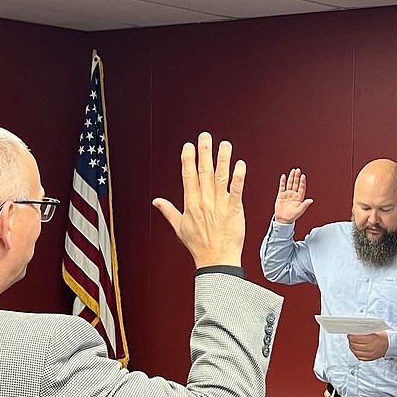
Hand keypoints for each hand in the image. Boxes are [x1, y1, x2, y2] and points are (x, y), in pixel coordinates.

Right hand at [153, 133, 245, 267]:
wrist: (217, 260)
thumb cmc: (199, 246)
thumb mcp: (179, 227)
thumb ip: (168, 211)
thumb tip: (156, 201)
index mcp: (191, 204)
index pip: (188, 176)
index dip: (188, 159)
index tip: (188, 146)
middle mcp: (205, 202)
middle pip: (204, 172)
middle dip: (204, 153)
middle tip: (205, 136)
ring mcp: (220, 205)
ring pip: (220, 177)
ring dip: (222, 159)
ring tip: (224, 144)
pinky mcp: (234, 210)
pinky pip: (237, 191)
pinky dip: (238, 177)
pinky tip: (240, 164)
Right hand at [273, 168, 313, 224]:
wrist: (283, 219)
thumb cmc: (292, 216)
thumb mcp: (300, 211)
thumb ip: (305, 205)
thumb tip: (311, 200)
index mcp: (299, 198)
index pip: (302, 187)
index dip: (302, 182)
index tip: (303, 176)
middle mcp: (294, 194)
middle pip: (296, 183)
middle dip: (297, 177)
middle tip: (298, 170)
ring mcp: (288, 194)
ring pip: (290, 184)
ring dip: (291, 177)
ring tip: (293, 171)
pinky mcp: (281, 195)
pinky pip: (282, 187)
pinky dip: (283, 181)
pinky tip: (284, 176)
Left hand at [348, 332, 388, 360]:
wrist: (390, 345)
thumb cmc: (383, 337)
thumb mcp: (375, 330)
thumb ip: (365, 331)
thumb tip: (355, 330)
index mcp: (371, 339)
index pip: (356, 338)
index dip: (351, 336)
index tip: (350, 334)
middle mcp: (370, 347)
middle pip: (354, 345)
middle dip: (350, 341)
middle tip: (350, 338)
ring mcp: (369, 354)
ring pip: (355, 351)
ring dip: (352, 346)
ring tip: (352, 343)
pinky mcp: (369, 358)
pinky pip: (359, 357)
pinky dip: (355, 353)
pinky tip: (356, 349)